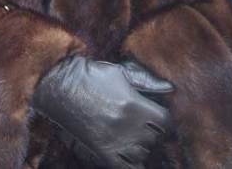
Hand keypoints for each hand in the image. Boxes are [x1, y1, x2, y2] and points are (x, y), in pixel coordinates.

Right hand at [32, 55, 173, 168]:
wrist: (61, 88)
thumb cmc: (91, 76)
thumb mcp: (120, 72)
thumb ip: (146, 81)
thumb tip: (170, 88)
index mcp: (134, 104)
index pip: (165, 121)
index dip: (164, 118)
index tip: (159, 116)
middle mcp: (127, 125)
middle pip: (154, 137)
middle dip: (151, 130)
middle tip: (143, 123)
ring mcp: (114, 141)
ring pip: (142, 153)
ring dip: (141, 145)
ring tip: (132, 134)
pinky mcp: (102, 152)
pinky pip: (126, 168)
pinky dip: (132, 164)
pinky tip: (130, 156)